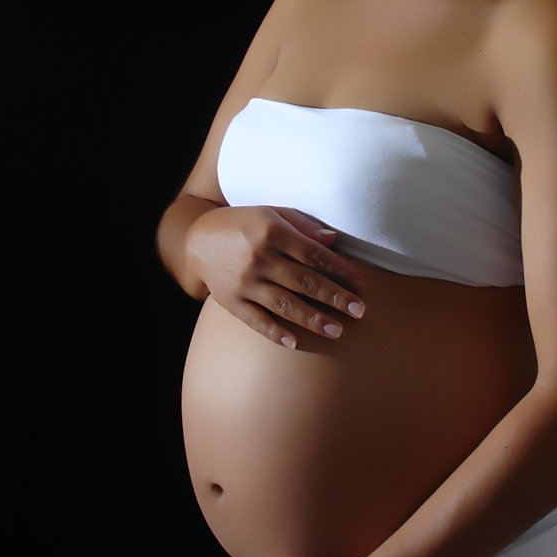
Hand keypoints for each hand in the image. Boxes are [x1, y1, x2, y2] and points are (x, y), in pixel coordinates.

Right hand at [186, 205, 365, 346]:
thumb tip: (334, 240)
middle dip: (335, 298)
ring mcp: (245, 282)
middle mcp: (259, 257)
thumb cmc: (243, 223)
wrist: (196, 239)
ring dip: (313, 319)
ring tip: (337, 331)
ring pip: (285, 304)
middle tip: (360, 311)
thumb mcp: (272, 213)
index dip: (340, 271)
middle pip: (304, 281)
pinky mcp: (232, 300)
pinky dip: (275, 332)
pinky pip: (256, 320)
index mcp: (272, 231)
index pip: (314, 254)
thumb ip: (303, 226)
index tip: (361, 285)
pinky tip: (294, 343)